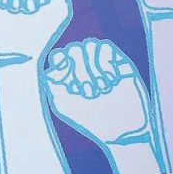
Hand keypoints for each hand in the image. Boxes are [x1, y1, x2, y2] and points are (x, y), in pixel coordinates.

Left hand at [44, 38, 154, 155]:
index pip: (59, 55)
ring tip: (101, 90)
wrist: (121, 128)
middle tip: (89, 93)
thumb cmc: (92, 121)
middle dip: (80, 71)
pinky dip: (105, 64)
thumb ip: (53, 86)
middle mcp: (84, 66)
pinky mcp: (117, 61)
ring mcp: (100, 62)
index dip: (61, 64)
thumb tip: (51, 70)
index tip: (69, 83)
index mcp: (69, 75)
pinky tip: (111, 81)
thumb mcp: (65, 106)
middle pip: (73, 49)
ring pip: (89, 44)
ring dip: (93, 68)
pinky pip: (105, 46)